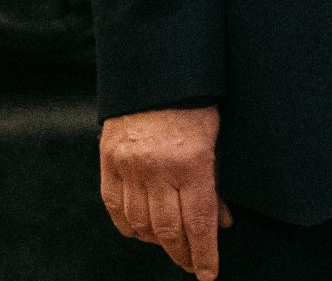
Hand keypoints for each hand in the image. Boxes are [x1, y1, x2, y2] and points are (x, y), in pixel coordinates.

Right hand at [100, 105, 232, 278]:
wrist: (155, 70)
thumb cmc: (194, 100)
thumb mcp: (217, 137)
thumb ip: (217, 181)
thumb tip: (223, 221)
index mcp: (191, 163)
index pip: (199, 223)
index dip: (204, 254)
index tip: (208, 273)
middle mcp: (157, 170)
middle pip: (168, 230)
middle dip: (182, 254)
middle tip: (192, 265)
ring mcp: (129, 167)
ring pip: (141, 224)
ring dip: (157, 242)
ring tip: (171, 248)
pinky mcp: (109, 162)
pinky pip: (115, 207)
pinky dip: (129, 226)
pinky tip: (141, 232)